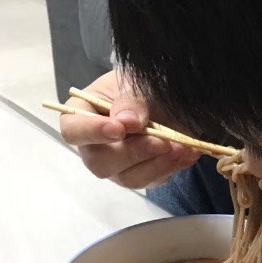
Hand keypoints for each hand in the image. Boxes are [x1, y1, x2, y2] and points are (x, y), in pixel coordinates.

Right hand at [60, 70, 198, 188]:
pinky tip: (188, 152)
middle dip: (133, 153)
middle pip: (101, 163)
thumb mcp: (133, 82)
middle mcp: (95, 148)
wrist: (162, 97)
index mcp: (82, 117)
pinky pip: (154, 180)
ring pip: (130, 178)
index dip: (92, 132)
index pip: (74, 131)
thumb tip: (128, 122)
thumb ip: (129, 99)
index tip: (119, 129)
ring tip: (182, 147)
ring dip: (158, 164)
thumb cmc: (138, 85)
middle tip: (161, 141)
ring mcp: (118, 167)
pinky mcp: (142, 176)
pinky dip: (173, 167)